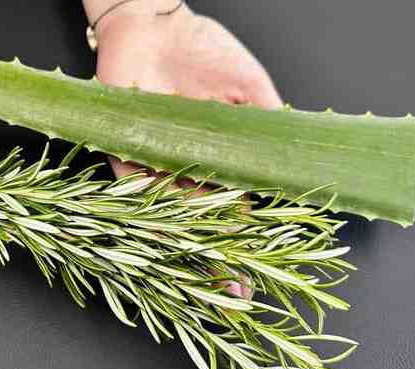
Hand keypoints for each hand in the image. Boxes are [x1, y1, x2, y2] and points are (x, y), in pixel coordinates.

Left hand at [88, 1, 282, 297]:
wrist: (154, 25)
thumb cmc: (203, 49)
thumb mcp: (249, 87)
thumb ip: (268, 123)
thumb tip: (292, 159)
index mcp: (217, 157)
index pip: (236, 206)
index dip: (251, 239)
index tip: (263, 270)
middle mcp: (186, 168)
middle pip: (204, 222)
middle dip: (220, 260)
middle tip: (236, 295)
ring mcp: (155, 164)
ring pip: (171, 216)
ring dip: (187, 250)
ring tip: (205, 284)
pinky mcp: (122, 153)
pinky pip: (133, 190)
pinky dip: (146, 215)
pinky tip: (165, 244)